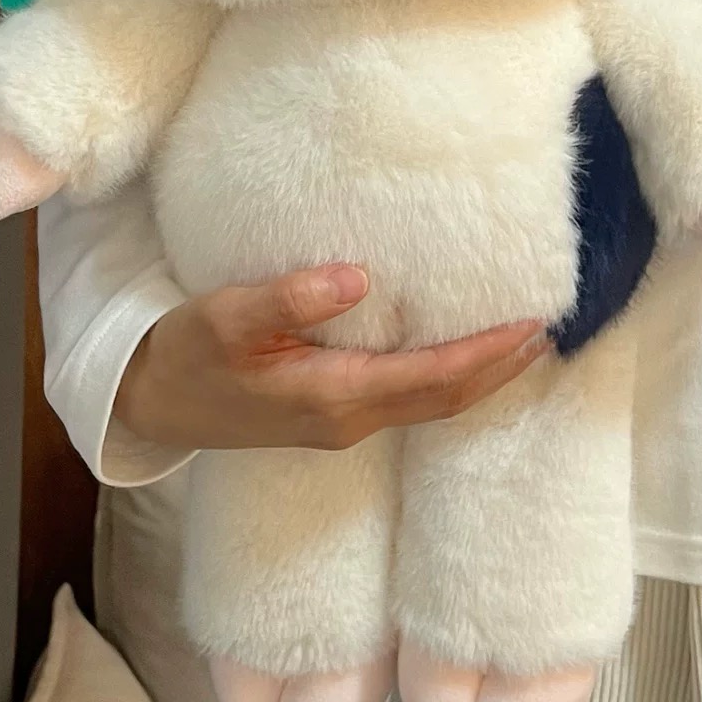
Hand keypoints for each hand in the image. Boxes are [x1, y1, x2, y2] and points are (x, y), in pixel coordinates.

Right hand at [114, 265, 546, 450]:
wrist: (152, 402)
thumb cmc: (187, 354)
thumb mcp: (225, 317)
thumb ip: (288, 297)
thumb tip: (358, 278)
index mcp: (332, 396)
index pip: (431, 380)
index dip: (486, 357)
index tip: (532, 327)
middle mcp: (349, 419)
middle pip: (444, 400)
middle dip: (500, 370)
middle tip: (549, 332)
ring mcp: (343, 423)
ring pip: (430, 404)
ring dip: (479, 376)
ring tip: (521, 341)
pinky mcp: (334, 414)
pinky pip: (409, 399)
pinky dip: (447, 378)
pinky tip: (460, 354)